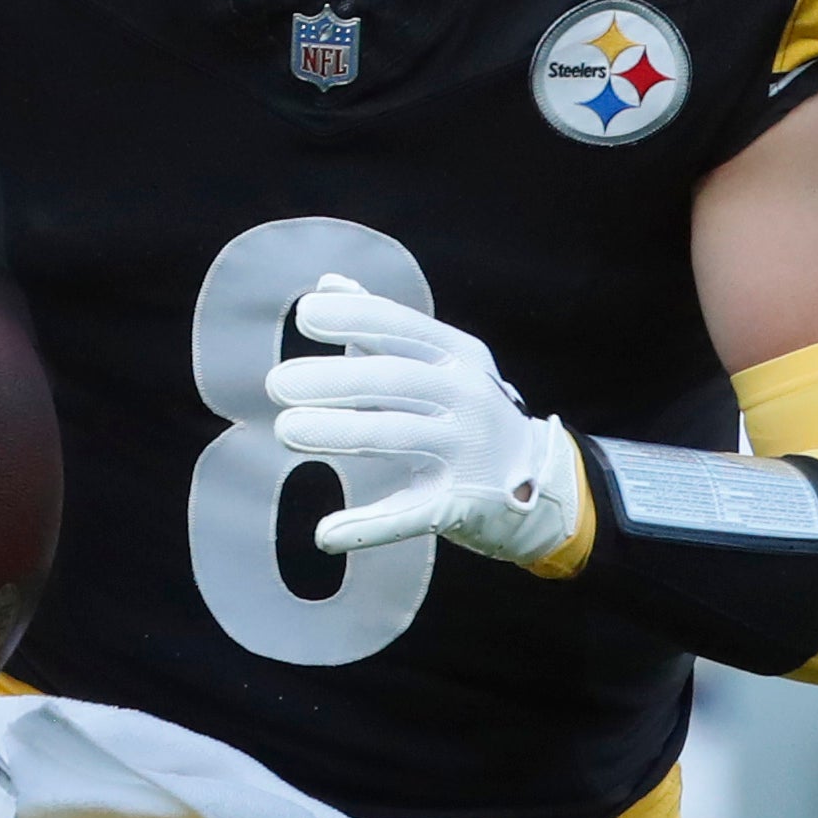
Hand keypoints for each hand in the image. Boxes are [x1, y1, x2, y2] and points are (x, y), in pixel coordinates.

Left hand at [268, 278, 581, 566]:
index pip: (403, 327)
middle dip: (334, 379)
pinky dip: (366, 525)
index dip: (354, 317)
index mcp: (459, 356)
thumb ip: (383, 326)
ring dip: (338, 432)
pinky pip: (407, 515)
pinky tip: (325, 532)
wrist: (540, 481)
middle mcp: (467, 397)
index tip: (304, 315)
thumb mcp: (443, 360)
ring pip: (395, 436)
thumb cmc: (470, 409)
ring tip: (286, 429)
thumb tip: (327, 285)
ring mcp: (466, 451)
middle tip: (277, 383)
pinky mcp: (458, 504)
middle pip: (395, 380)